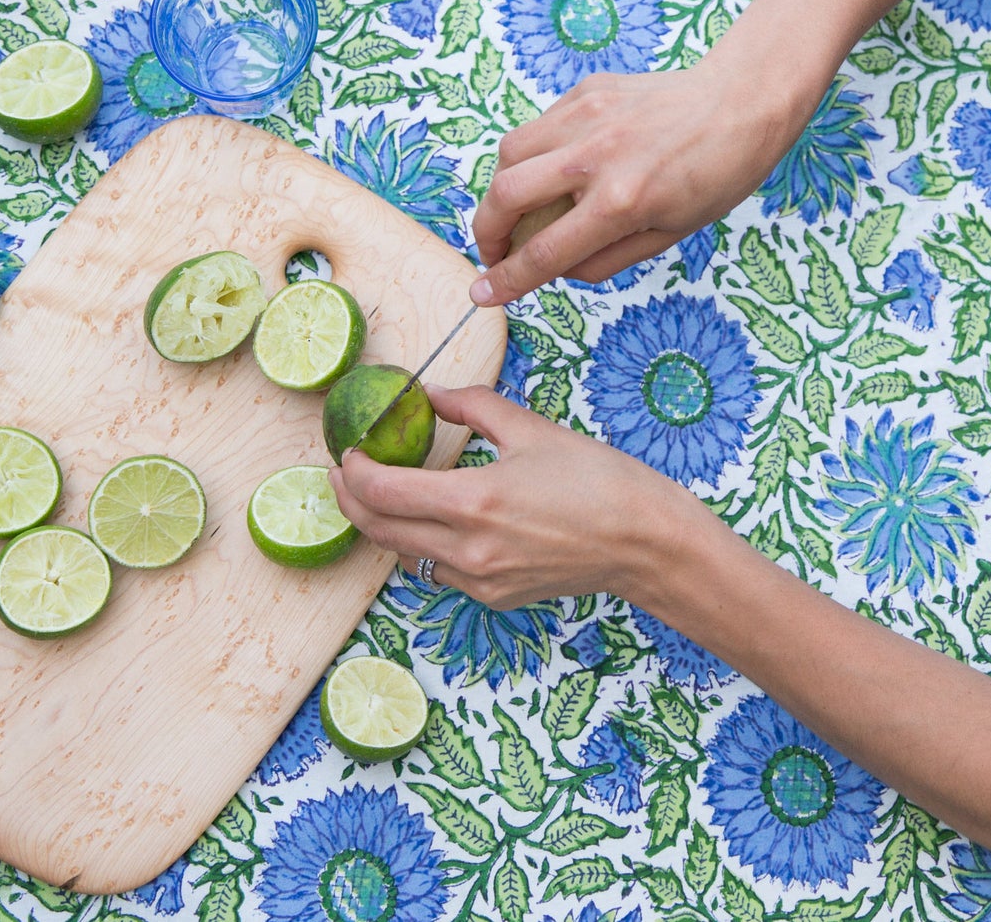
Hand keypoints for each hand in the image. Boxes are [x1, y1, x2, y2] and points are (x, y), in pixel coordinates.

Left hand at [329, 385, 698, 609]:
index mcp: (474, 501)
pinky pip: (439, 574)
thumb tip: (432, 393)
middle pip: (380, 530)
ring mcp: (480, 580)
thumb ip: (472, 407)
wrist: (645, 542)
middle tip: (344, 473)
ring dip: (385, 527)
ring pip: (404, 557)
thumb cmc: (599, 481)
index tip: (349, 451)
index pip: (383, 492)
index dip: (354, 471)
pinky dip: (422, 548)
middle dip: (352, 500)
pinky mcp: (495, 597)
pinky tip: (432, 524)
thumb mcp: (531, 429)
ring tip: (382, 497)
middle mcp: (469, 549)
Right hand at [469, 63, 804, 305]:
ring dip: (503, 188)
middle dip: (486, 232)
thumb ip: (605, 259)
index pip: (544, 252)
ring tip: (522, 208)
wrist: (742, 101)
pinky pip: (540, 127)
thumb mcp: (670, 235)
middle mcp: (595, 155)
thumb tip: (556, 271)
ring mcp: (587, 115)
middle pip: (505, 194)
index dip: (506, 280)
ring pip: (510, 153)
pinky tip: (559, 167)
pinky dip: (535, 153)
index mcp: (621, 202)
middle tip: (495, 251)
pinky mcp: (587, 90)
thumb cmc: (717, 174)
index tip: (482, 294)